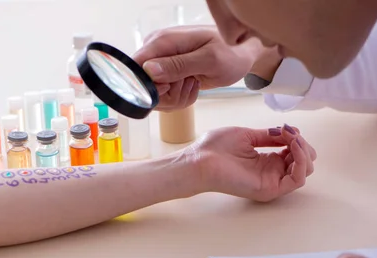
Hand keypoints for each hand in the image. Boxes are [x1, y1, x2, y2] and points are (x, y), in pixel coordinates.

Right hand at [133, 26, 264, 110]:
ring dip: (177, 98)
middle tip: (191, 83)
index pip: (135, 69)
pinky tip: (193, 85)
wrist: (241, 52)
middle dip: (169, 95)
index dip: (150, 86)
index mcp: (162, 41)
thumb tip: (149, 70)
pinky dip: (180, 98)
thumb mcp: (209, 60)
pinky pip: (164, 97)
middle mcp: (156, 52)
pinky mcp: (167, 75)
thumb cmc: (230, 52)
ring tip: (195, 83)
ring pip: (155, 97)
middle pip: (144, 88)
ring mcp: (161, 65)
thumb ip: (178, 65)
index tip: (171, 86)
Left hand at [188, 124, 315, 201]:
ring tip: (293, 139)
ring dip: (304, 151)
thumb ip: (271, 135)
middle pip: (303, 163)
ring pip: (304, 171)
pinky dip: (301, 161)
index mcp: (266, 161)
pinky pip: (297, 180)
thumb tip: (292, 131)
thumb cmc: (215, 148)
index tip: (287, 128)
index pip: (294, 153)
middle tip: (292, 134)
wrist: (199, 161)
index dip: (297, 139)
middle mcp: (271, 173)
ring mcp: (271, 182)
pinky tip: (292, 146)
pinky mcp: (269, 189)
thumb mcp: (248, 135)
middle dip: (303, 145)